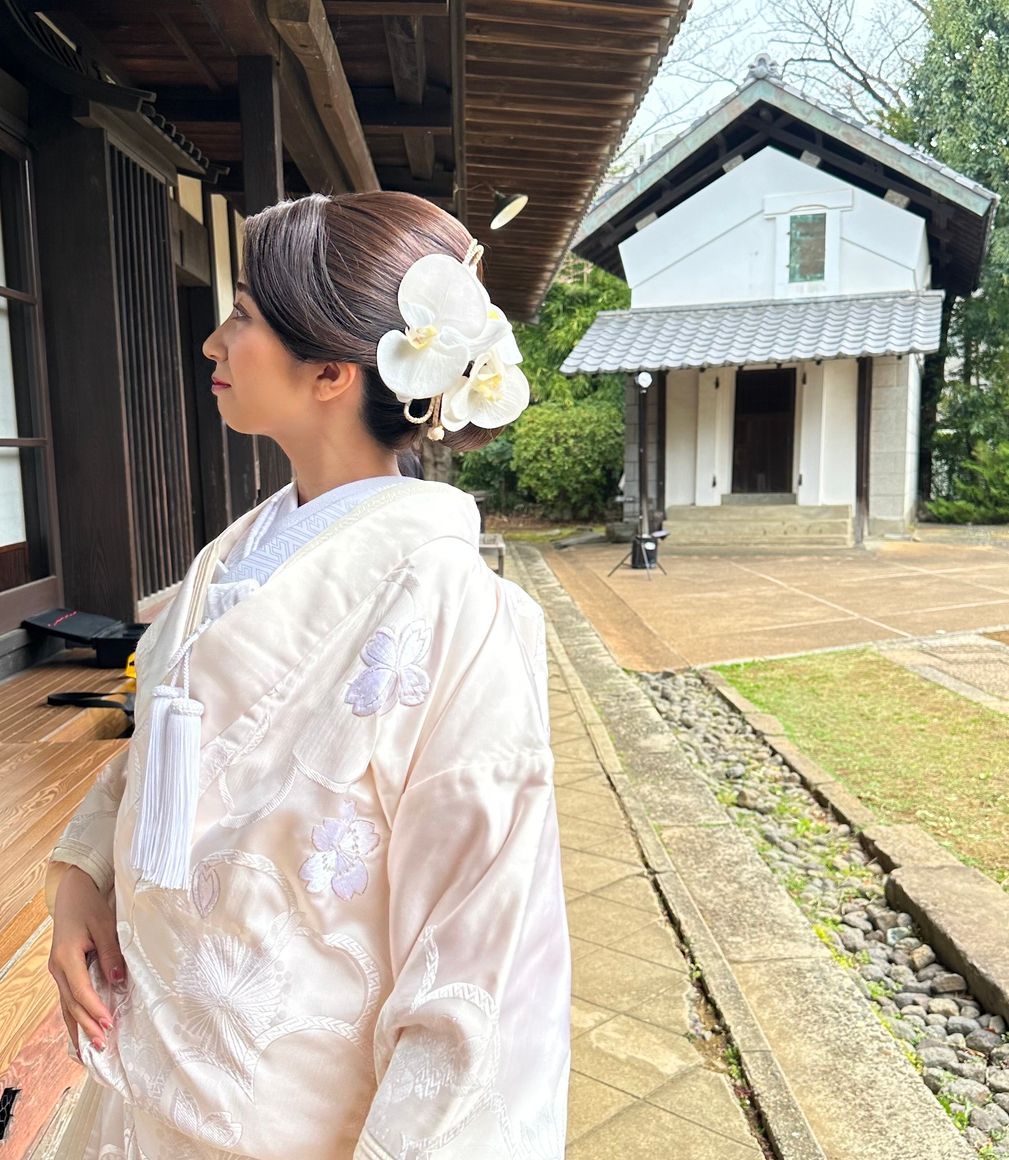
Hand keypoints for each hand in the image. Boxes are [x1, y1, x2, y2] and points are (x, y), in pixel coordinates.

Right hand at [48, 866, 125, 1056]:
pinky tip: (80, 1030)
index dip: (95, 1009)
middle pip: (72, 1003)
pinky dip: (74, 1015)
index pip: (81, 991)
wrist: (72, 894)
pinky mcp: (63, 971)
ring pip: (66, 1005)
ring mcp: (57, 971)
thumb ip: (111, 954)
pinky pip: (67, 998)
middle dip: (86, 1025)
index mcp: (67, 957)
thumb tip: (118, 981)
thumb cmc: (90, 907)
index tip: (109, 1024)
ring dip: (78, 1026)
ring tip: (89, 1049)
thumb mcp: (105, 926)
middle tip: (101, 1045)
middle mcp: (58, 968)